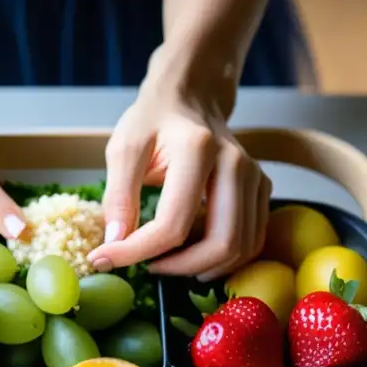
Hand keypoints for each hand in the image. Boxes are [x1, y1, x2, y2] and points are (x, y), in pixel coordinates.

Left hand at [87, 80, 270, 281]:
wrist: (189, 98)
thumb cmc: (154, 121)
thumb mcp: (124, 148)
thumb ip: (119, 196)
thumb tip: (115, 243)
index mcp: (198, 149)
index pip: (173, 222)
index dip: (137, 251)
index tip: (105, 260)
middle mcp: (235, 165)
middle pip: (221, 242)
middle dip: (180, 268)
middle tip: (147, 267)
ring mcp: (255, 178)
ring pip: (241, 248)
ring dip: (203, 268)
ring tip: (168, 263)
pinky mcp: (261, 190)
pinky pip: (251, 241)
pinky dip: (223, 259)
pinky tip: (192, 254)